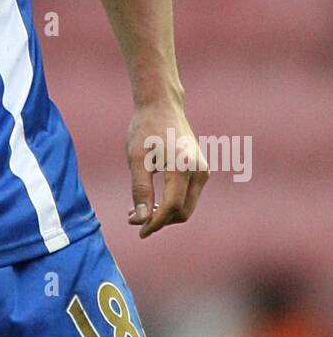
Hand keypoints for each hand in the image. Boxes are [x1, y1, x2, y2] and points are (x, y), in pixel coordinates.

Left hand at [126, 100, 208, 238]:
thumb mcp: (136, 159)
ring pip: (186, 206)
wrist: (162, 105)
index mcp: (183, 167)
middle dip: (160, 220)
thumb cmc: (145, 129)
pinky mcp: (201, 170)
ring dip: (165, 214)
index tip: (139, 231)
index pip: (172, 207)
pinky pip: (188, 196)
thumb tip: (141, 220)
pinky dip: (172, 204)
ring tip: (138, 211)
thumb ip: (140, 190)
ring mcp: (203, 171)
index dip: (155, 223)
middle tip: (134, 219)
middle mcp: (199, 171)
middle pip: (183, 211)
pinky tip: (152, 202)